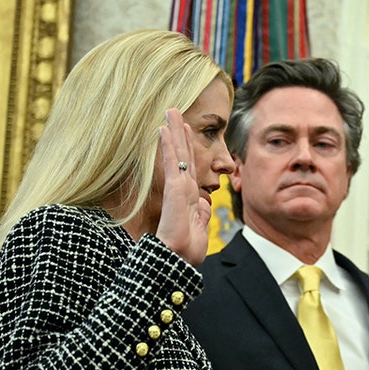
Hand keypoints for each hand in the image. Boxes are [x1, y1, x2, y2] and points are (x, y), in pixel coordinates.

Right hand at [154, 108, 210, 265]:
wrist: (177, 260)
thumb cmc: (186, 249)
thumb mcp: (200, 228)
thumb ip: (202, 213)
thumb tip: (205, 202)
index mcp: (189, 196)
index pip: (189, 166)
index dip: (188, 147)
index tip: (185, 129)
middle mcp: (182, 188)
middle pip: (181, 154)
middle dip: (178, 132)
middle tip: (174, 110)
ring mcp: (177, 187)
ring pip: (176, 153)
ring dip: (174, 131)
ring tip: (170, 111)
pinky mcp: (174, 190)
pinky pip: (171, 163)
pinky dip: (168, 146)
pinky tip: (163, 129)